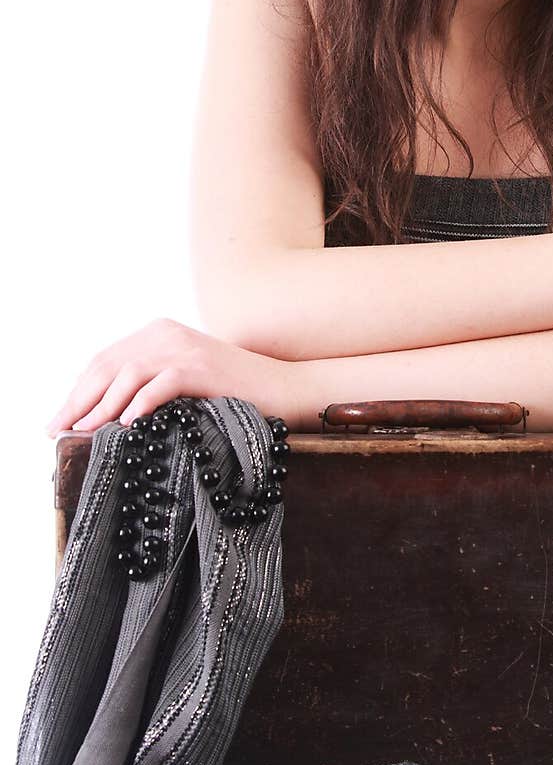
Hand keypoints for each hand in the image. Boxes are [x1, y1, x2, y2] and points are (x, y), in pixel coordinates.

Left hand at [46, 317, 298, 436]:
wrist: (283, 388)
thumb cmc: (232, 393)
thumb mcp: (182, 382)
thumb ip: (148, 383)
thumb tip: (100, 414)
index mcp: (158, 332)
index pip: (104, 360)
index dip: (77, 390)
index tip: (59, 420)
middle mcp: (167, 333)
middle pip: (108, 365)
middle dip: (78, 400)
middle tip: (58, 430)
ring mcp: (185, 348)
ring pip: (128, 374)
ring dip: (101, 406)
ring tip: (85, 432)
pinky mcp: (202, 367)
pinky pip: (160, 384)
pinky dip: (139, 404)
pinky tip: (126, 424)